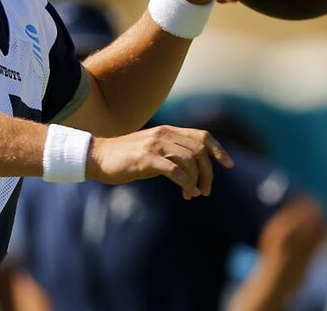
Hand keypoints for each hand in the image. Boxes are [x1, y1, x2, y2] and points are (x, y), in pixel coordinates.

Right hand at [86, 125, 233, 199]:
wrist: (98, 156)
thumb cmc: (126, 158)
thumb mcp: (152, 151)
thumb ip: (171, 154)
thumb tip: (191, 170)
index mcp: (168, 131)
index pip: (202, 136)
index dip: (218, 150)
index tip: (228, 166)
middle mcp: (164, 134)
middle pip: (200, 150)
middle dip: (208, 172)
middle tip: (205, 191)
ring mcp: (155, 145)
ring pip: (190, 160)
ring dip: (197, 180)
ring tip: (194, 194)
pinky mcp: (146, 158)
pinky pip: (175, 170)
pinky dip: (186, 183)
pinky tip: (187, 193)